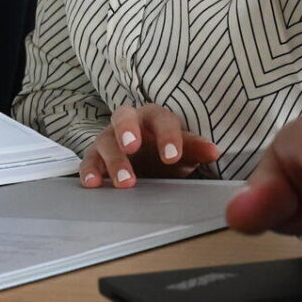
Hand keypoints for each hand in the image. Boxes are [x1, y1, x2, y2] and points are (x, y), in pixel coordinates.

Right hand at [79, 103, 219, 188]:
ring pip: (105, 142)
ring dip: (114, 161)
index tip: (172, 156)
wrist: (147, 161)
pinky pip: (88, 161)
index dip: (166, 136)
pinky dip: (89, 172)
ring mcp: (108, 139)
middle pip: (123, 117)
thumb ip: (196, 148)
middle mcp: (128, 123)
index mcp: (154, 117)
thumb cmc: (165, 150)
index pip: (161, 119)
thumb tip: (213, 151)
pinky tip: (94, 184)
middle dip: (126, 130)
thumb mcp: (183, 149)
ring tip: (126, 182)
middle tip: (132, 147)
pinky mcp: (95, 157)